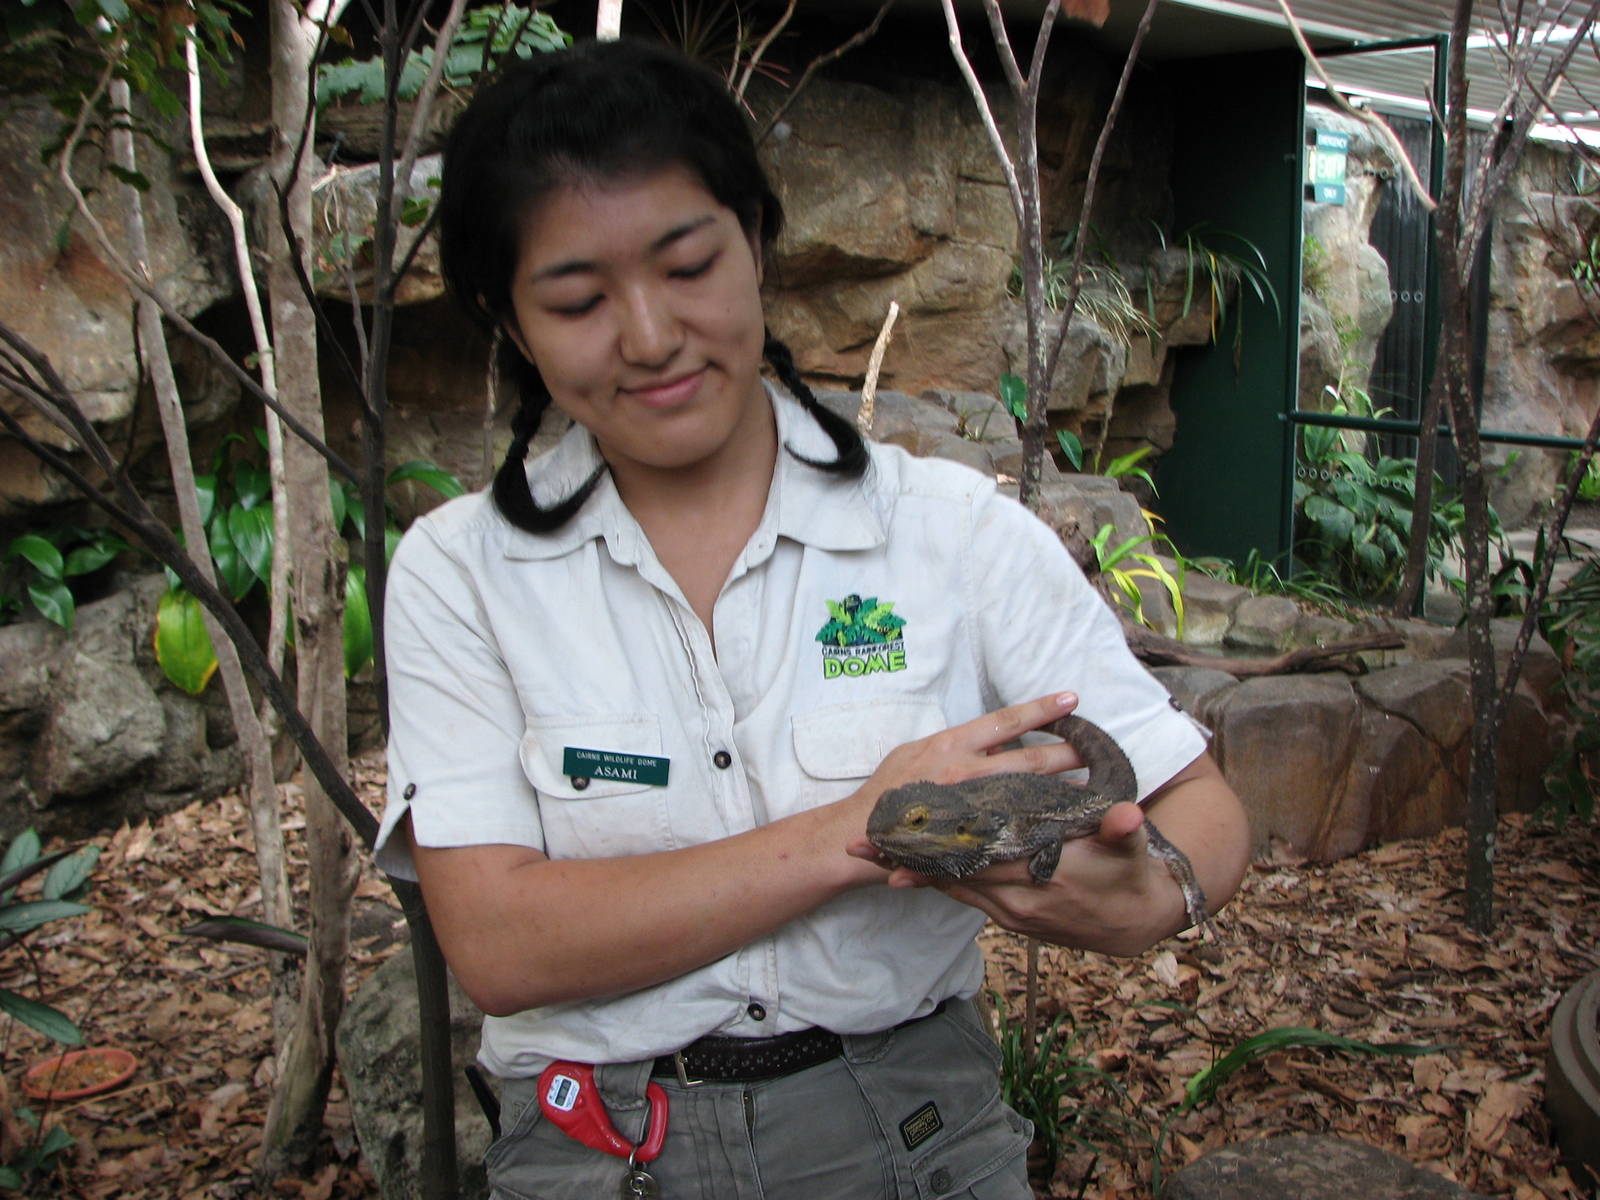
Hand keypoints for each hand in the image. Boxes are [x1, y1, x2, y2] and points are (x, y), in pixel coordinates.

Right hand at [842, 691, 1083, 868]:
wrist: (861, 834)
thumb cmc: (888, 789)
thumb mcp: (917, 753)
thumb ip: (955, 745)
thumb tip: (994, 736)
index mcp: (950, 745)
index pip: (1005, 721)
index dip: (1040, 710)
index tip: (1071, 700)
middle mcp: (963, 773)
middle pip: (1028, 761)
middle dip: (1067, 754)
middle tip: (1100, 750)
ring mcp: (969, 808)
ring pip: (1028, 795)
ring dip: (1062, 790)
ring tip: (1094, 787)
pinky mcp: (971, 839)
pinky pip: (1013, 831)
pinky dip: (1040, 827)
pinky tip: (1064, 827)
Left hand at [883, 754, 1241, 955]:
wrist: (1133, 923)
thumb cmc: (1129, 878)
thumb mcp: (1131, 853)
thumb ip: (1123, 831)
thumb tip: (1128, 815)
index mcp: (1039, 879)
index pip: (976, 862)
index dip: (936, 852)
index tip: (894, 843)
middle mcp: (1016, 900)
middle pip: (950, 876)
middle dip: (903, 861)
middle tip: (857, 846)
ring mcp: (1008, 911)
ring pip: (950, 887)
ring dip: (910, 872)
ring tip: (867, 856)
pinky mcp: (1006, 915)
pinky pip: (962, 895)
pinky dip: (934, 881)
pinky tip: (905, 870)